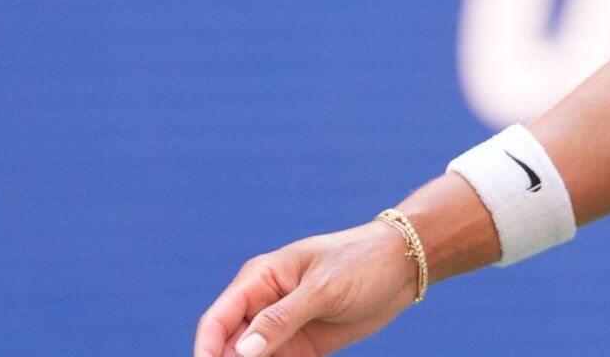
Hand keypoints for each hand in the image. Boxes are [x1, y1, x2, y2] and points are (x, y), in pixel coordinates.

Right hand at [193, 220, 419, 356]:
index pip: (218, 320)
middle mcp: (264, 305)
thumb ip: (282, 318)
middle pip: (229, 347)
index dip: (206, 350)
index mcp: (261, 278)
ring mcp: (282, 328)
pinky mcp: (302, 347)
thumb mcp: (324, 288)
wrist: (404, 265)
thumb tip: (241, 352)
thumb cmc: (362, 261)